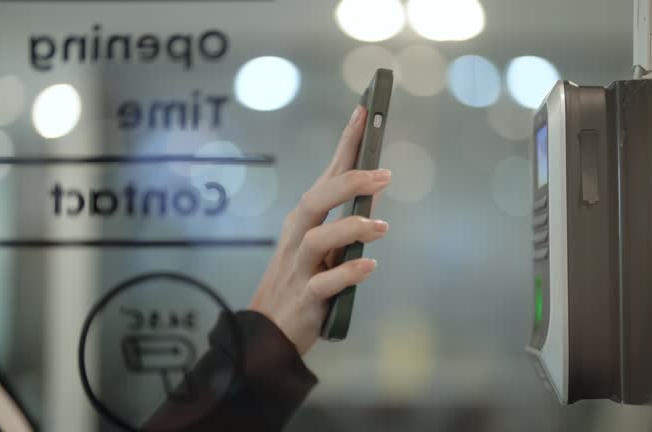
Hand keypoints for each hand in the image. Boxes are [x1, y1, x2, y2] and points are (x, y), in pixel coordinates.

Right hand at [249, 105, 390, 354]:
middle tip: (384, 175)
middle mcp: (298, 238)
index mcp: (303, 221)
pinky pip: (325, 283)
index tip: (363, 112)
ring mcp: (299, 267)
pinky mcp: (305, 298)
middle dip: (349, 183)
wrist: (267, 332)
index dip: (344, 144)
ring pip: (319, 239)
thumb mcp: (321, 249)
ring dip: (352, 229)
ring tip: (381, 229)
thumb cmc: (299, 283)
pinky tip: (368, 266)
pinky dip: (348, 273)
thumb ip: (345, 223)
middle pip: (317, 200)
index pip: (326, 175)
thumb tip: (373, 197)